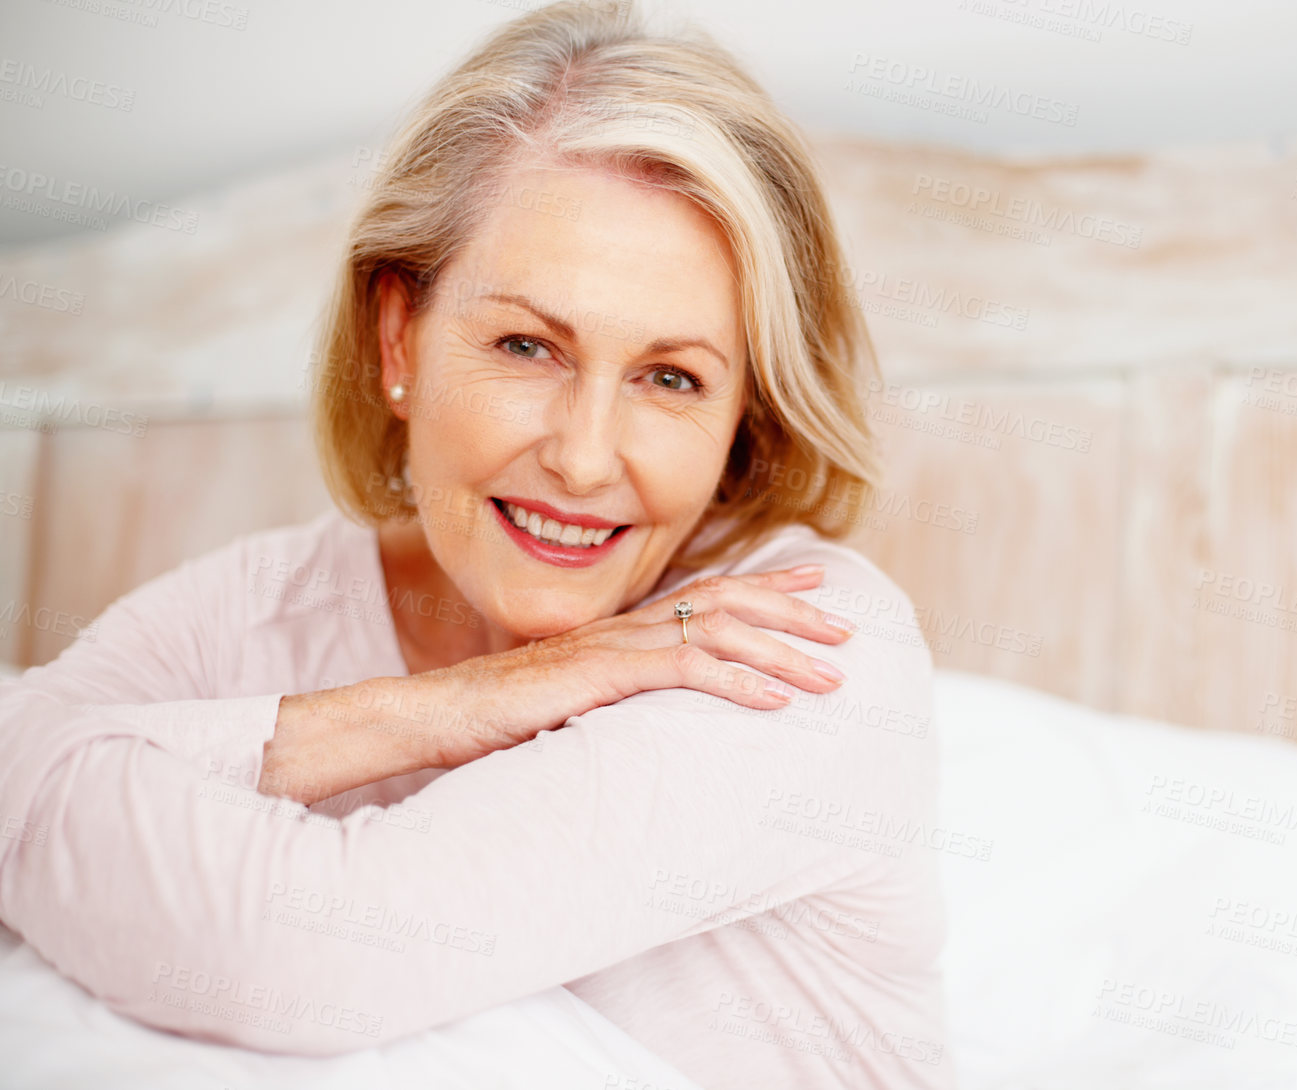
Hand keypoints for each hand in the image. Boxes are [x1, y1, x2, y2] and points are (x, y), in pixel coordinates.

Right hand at [428, 563, 855, 764]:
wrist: (438, 715)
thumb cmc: (497, 718)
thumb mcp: (573, 703)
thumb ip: (618, 698)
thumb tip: (657, 717)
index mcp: (623, 629)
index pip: (707, 593)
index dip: (766, 588)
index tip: (816, 589)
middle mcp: (627, 626)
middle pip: (728, 602)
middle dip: (794, 613)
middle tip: (848, 628)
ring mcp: (617, 646)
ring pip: (720, 633)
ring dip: (784, 653)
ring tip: (833, 674)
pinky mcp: (605, 675)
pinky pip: (686, 671)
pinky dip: (738, 683)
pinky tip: (777, 701)